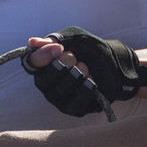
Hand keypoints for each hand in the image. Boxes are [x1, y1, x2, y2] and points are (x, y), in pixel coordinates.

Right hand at [22, 27, 146, 116]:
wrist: (115, 63)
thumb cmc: (92, 50)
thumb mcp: (76, 38)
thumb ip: (56, 39)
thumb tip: (32, 42)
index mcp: (44, 65)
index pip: (31, 63)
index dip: (43, 57)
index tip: (59, 48)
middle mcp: (47, 84)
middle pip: (44, 80)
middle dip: (63, 66)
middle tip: (76, 57)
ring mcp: (59, 99)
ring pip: (61, 91)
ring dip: (77, 75)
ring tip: (87, 67)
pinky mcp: (74, 109)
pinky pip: (76, 102)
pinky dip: (86, 88)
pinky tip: (92, 80)